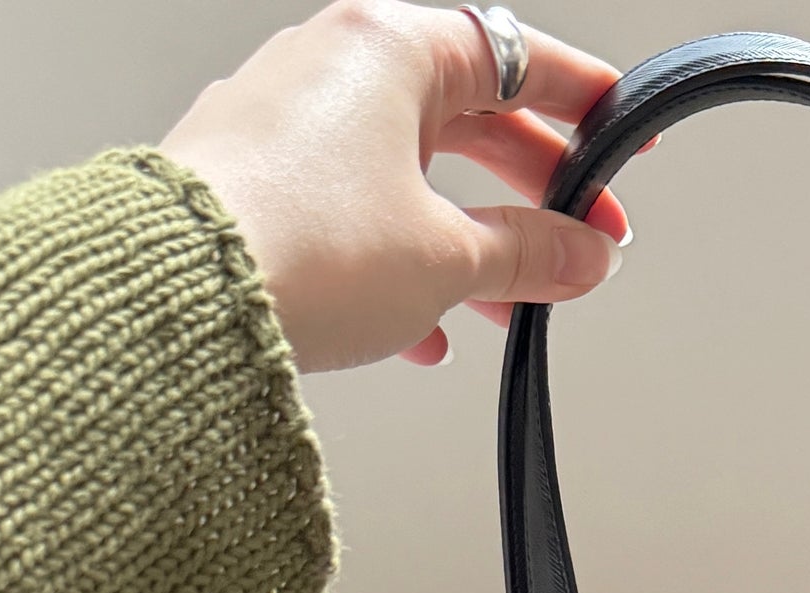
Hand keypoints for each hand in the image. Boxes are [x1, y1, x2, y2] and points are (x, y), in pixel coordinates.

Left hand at [162, 0, 629, 371]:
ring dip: (469, 238)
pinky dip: (400, 260)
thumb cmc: (302, 244)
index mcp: (387, 48)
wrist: (185, 293)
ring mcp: (286, 120)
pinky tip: (422, 327)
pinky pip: (352, 210)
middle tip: (581, 239)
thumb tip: (584, 253)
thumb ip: (531, 253)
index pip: (514, 59)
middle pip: (463, 116)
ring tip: (508, 301)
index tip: (625, 134)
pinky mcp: (255, 180)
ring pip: (408, 171)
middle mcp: (331, 65)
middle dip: (530, 188)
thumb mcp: (450, 257)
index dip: (583, 103)